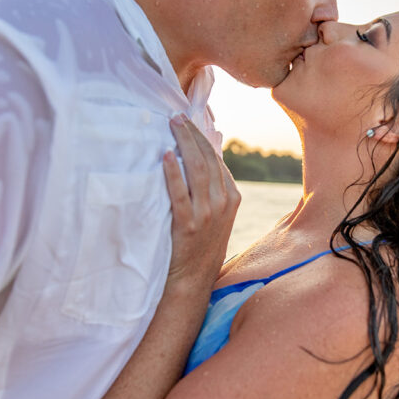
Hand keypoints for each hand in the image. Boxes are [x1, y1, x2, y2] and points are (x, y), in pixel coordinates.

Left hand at [164, 116, 239, 290]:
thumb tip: (200, 159)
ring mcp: (207, 215)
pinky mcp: (189, 226)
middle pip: (208, 159)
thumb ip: (211, 190)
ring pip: (197, 171)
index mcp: (232, 197)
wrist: (194, 280)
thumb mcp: (215, 216)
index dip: (201, 137)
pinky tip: (165, 157)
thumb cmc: (200, 245)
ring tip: (171, 127)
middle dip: (192, 135)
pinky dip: (173, 174)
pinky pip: (181, 194)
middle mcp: (223, 203)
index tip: (187, 121)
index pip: (217, 159)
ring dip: (184, 145)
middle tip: (175, 117)